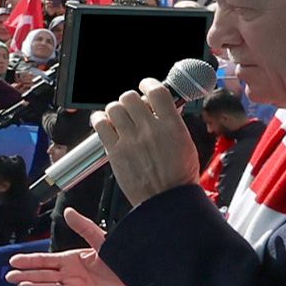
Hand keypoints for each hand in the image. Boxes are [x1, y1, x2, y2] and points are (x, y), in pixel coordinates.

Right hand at [5, 213, 139, 285]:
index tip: (14, 260)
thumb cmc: (125, 262)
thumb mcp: (102, 241)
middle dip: (26, 275)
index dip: (30, 260)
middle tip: (10, 276)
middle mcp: (73, 276)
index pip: (46, 260)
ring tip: (21, 285)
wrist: (143, 282)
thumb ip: (84, 227)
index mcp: (74, 260)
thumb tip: (69, 211)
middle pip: (44, 276)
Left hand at [93, 82, 201, 205]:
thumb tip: (161, 107)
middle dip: (130, 100)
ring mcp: (131, 140)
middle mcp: (150, 129)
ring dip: (115, 110)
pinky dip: (100, 120)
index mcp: (172, 125)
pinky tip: (104, 123)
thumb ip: (172, 122)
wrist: (167, 201)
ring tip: (119, 118)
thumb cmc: (179, 177)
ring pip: (113, 108)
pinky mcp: (115, 152)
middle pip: (130, 97)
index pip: (156, 91)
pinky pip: (100, 124)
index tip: (145, 86)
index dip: (148, 84)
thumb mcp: (185, 143)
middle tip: (132, 108)